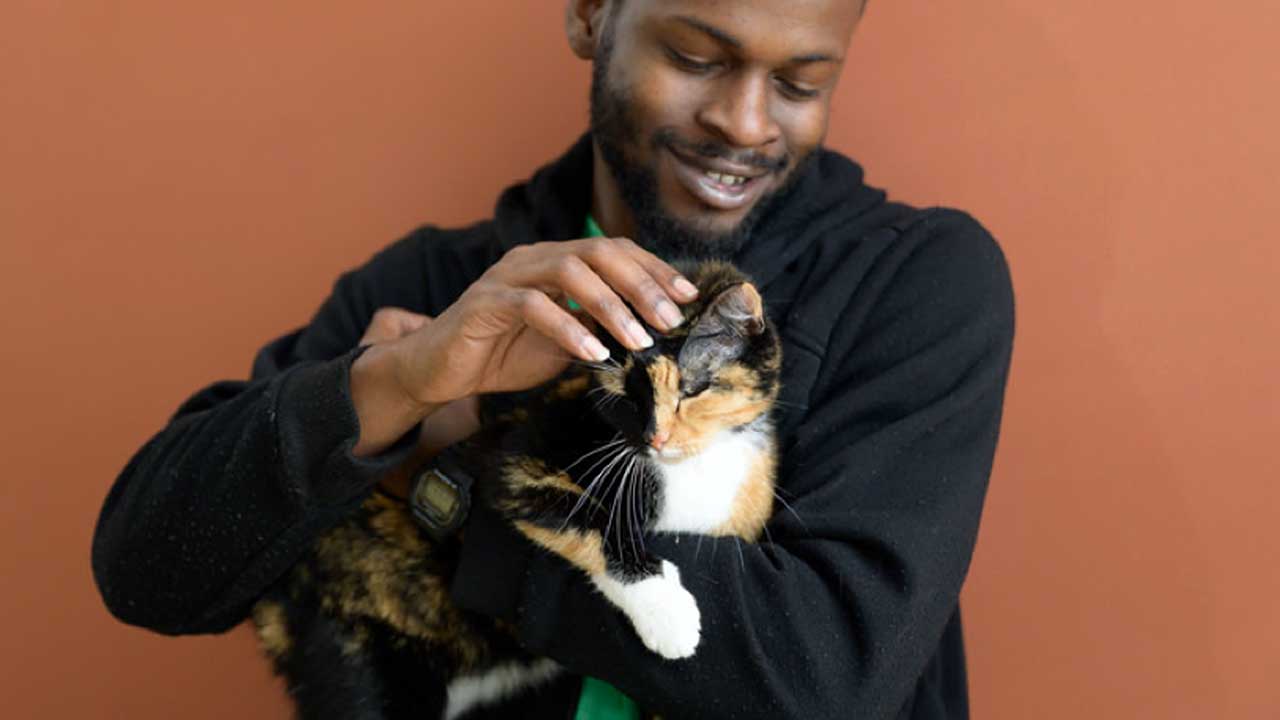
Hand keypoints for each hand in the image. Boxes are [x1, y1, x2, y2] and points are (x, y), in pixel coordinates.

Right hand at [349, 238, 696, 455]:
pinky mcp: (484, 303)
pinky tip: (593, 353)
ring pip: (569, 271)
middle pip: (598, 251)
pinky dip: (567, 328)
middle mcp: (533, 258)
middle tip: (671, 318)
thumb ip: (599, 328)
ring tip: (639, 340)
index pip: (614, 251)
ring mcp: (507, 276)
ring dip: (611, 305)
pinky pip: (532, 306)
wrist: (439, 371)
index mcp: (555, 261)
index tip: (687, 297)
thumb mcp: (564, 342)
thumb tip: (651, 330)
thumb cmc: (502, 354)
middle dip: (641, 284)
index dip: (653, 270)